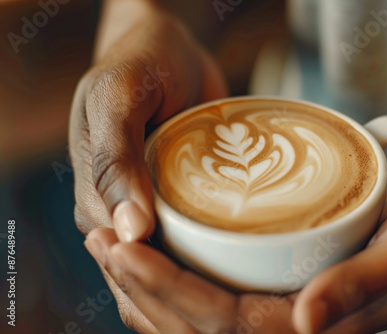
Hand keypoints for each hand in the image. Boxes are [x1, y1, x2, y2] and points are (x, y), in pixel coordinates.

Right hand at [71, 2, 226, 331]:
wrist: (170, 47)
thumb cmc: (140, 63)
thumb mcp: (118, 98)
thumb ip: (114, 160)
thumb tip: (129, 230)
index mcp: (96, 199)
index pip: (125, 261)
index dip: (161, 280)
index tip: (209, 288)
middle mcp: (126, 211)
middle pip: (155, 271)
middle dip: (194, 286)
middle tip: (247, 289)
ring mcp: (159, 206)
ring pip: (182, 259)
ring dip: (215, 271)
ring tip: (258, 277)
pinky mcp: (189, 197)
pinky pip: (205, 232)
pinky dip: (228, 246)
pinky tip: (258, 251)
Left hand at [84, 187, 386, 332]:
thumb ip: (362, 286)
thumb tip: (305, 318)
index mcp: (312, 327)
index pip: (217, 321)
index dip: (163, 287)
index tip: (120, 245)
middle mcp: (291, 330)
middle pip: (191, 327)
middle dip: (137, 286)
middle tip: (97, 238)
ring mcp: (285, 318)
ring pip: (193, 321)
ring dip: (144, 287)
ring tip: (108, 246)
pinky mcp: (283, 297)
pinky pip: (212, 303)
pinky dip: (172, 285)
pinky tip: (152, 257)